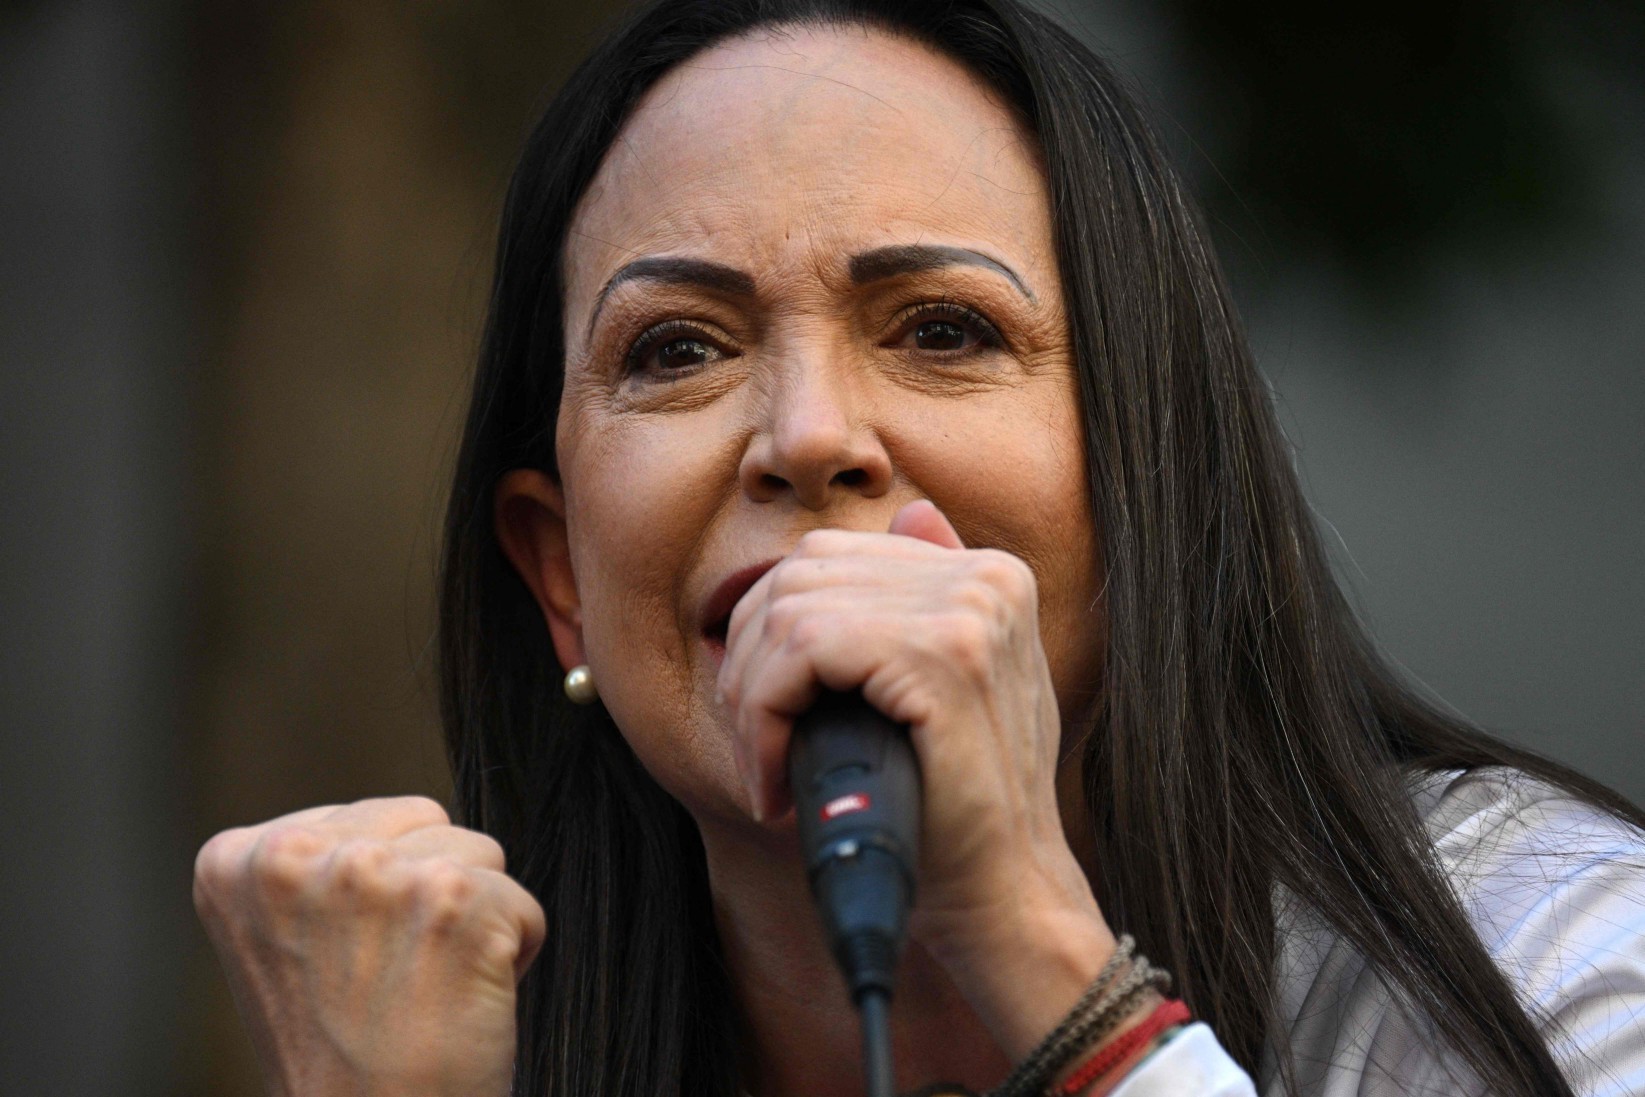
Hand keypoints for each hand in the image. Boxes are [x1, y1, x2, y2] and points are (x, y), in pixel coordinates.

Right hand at [192, 797, 545, 1096]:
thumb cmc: (342, 1060)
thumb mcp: (288, 945)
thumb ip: (323, 869)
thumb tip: (406, 822)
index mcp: (240, 860)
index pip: (372, 818)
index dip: (381, 892)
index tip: (348, 960)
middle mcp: (296, 855)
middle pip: (427, 823)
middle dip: (427, 891)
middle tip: (391, 980)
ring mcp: (374, 874)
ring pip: (478, 854)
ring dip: (471, 919)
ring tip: (424, 991)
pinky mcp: (451, 899)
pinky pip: (522, 903)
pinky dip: (513, 953)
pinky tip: (461, 1004)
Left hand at [716, 500, 1115, 1054]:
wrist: (1004, 895)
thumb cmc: (959, 807)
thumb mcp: (956, 688)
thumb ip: (931, 601)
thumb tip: (915, 510)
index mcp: (988, 575)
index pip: (831, 555)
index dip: (772, 630)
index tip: (766, 710)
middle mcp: (986, 576)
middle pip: (801, 572)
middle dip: (750, 659)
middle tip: (755, 743)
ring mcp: (971, 609)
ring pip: (790, 609)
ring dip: (750, 696)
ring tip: (765, 765)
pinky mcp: (944, 654)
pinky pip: (801, 651)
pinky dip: (763, 717)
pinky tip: (773, 781)